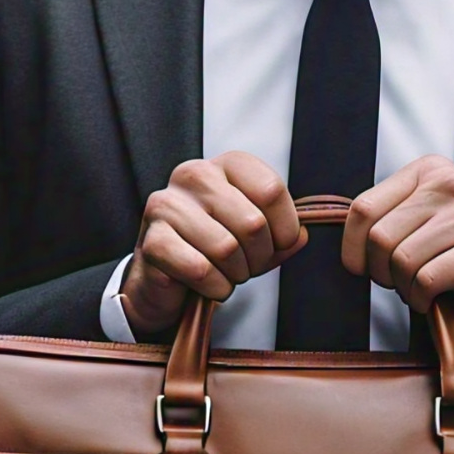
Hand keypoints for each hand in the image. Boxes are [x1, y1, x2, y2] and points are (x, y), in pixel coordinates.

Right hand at [121, 151, 306, 334]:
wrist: (163, 280)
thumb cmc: (212, 250)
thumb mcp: (256, 239)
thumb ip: (283, 235)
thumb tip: (300, 236)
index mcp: (224, 166)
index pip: (271, 190)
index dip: (285, 229)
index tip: (278, 244)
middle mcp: (193, 176)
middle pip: (253, 223)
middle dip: (258, 258)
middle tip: (247, 266)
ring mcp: (167, 206)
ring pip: (227, 249)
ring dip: (235, 274)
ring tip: (224, 273)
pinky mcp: (152, 240)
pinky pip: (201, 270)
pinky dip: (214, 287)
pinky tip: (206, 284)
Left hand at [341, 155, 453, 320]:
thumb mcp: (433, 211)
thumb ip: (394, 214)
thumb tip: (350, 241)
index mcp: (430, 171)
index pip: (363, 208)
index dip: (352, 247)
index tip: (362, 265)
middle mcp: (449, 186)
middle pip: (379, 238)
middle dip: (379, 271)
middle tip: (396, 281)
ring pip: (400, 261)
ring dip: (402, 287)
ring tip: (418, 288)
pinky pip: (425, 281)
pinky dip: (421, 298)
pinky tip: (432, 298)